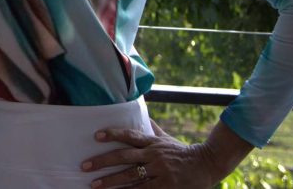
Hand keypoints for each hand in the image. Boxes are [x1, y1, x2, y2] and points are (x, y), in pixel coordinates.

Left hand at [81, 120, 223, 187]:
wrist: (207, 164)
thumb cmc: (182, 151)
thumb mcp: (166, 138)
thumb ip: (152, 128)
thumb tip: (139, 111)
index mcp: (152, 142)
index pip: (130, 135)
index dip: (112, 134)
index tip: (96, 135)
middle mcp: (154, 155)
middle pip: (124, 157)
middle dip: (102, 161)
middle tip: (84, 165)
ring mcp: (160, 171)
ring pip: (130, 176)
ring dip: (110, 181)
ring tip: (94, 184)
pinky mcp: (165, 186)